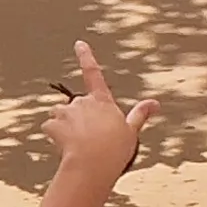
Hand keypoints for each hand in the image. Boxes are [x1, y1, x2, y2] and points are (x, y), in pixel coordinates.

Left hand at [50, 42, 160, 179]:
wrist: (93, 163)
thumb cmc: (115, 149)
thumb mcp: (131, 131)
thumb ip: (139, 114)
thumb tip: (155, 103)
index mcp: (102, 101)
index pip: (93, 73)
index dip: (86, 57)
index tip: (79, 43)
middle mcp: (83, 101)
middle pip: (75, 106)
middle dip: (77, 119)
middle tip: (90, 138)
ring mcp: (66, 112)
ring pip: (60, 117)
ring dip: (65, 128)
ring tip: (78, 145)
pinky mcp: (52, 124)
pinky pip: (50, 130)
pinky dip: (55, 138)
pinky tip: (65, 149)